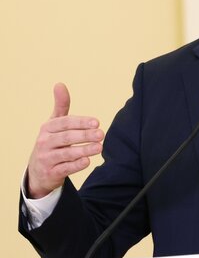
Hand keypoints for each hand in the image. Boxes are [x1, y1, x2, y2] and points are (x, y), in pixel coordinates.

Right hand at [26, 83, 103, 198]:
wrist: (38, 171)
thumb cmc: (51, 141)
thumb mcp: (54, 123)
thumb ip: (60, 105)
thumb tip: (59, 84)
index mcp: (47, 128)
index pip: (65, 123)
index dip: (81, 122)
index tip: (97, 122)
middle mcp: (44, 142)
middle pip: (66, 138)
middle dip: (85, 135)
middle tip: (101, 134)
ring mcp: (46, 158)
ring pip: (66, 154)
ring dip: (84, 150)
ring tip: (99, 147)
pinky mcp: (50, 173)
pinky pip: (64, 169)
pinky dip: (76, 166)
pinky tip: (87, 161)